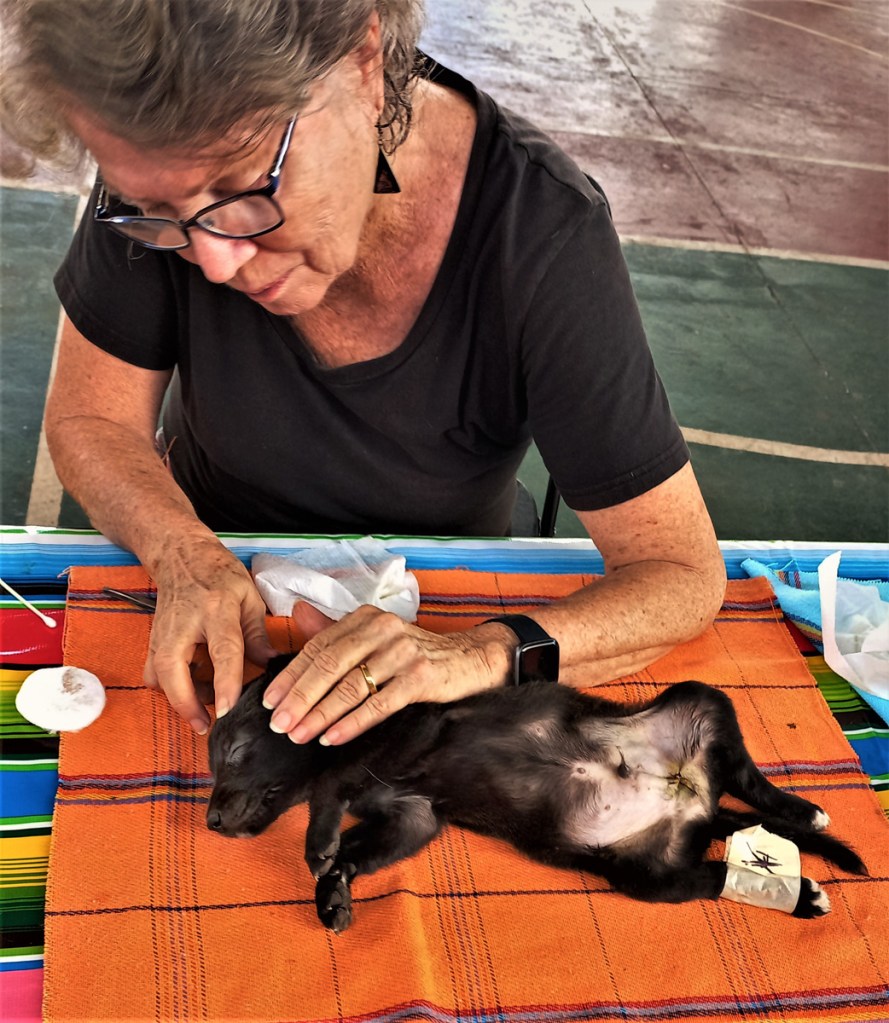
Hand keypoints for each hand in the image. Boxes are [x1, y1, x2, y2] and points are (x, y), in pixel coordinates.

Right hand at [143, 536, 276, 732]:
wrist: (180, 555)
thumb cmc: (218, 573)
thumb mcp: (249, 596)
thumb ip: (258, 633)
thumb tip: (269, 665)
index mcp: (216, 610)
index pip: (223, 651)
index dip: (226, 682)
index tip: (228, 709)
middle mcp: (184, 624)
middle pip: (174, 670)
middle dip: (186, 704)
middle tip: (205, 725)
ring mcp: (163, 632)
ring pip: (159, 676)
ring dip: (180, 698)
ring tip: (204, 708)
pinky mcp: (153, 640)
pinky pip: (155, 672)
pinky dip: (170, 686)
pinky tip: (190, 687)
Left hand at [261, 604, 514, 744]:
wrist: (473, 660)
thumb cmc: (418, 654)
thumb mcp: (377, 637)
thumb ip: (336, 631)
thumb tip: (297, 615)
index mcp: (366, 618)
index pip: (319, 646)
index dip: (291, 674)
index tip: (269, 701)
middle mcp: (382, 629)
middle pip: (330, 666)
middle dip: (299, 697)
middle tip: (278, 723)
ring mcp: (402, 652)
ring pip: (351, 686)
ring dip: (320, 714)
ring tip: (298, 735)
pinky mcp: (421, 677)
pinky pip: (379, 703)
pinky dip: (353, 722)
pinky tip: (333, 737)